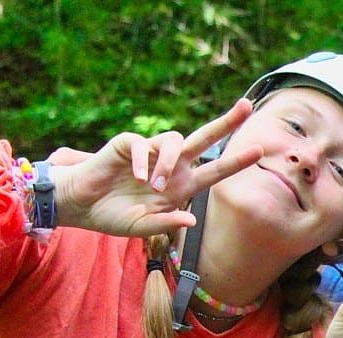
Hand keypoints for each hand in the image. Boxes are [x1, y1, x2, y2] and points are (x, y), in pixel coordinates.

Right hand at [52, 99, 262, 236]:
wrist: (82, 206)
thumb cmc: (114, 216)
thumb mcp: (143, 227)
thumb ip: (167, 224)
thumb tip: (192, 220)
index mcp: (182, 187)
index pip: (216, 172)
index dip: (237, 162)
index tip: (260, 150)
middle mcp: (171, 166)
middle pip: (204, 139)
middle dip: (226, 123)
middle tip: (247, 106)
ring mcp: (151, 153)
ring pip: (176, 141)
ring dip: (170, 162)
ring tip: (154, 186)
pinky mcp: (128, 144)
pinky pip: (142, 145)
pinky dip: (142, 161)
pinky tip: (135, 177)